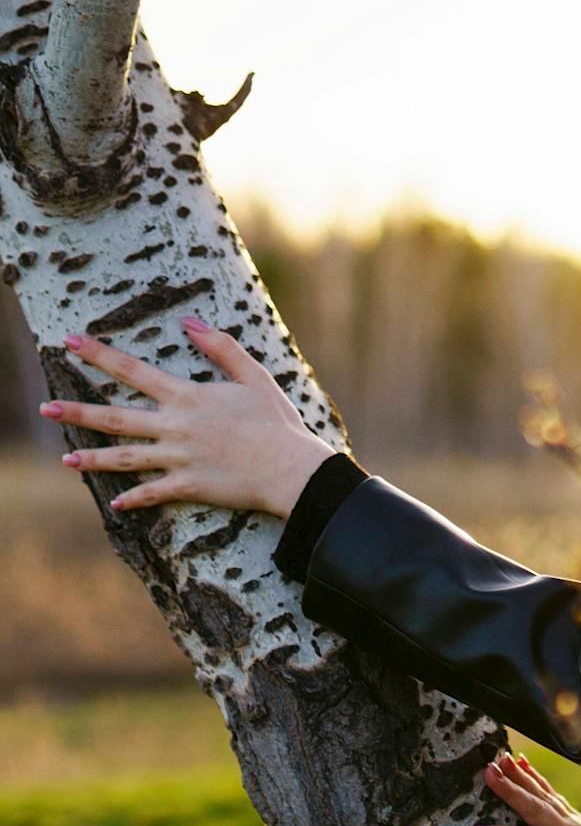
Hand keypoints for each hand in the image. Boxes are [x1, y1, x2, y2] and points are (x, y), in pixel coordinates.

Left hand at [42, 315, 338, 518]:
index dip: (99, 355)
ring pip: (125, 458)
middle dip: (77, 412)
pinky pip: (154, 493)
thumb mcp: (254, 376)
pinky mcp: (189, 486)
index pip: (132, 371)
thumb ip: (221, 346)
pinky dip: (134, 500)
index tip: (69, 342)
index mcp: (187, 397)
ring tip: (65, 460)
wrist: (291, 469)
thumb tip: (189, 321)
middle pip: (115, 418)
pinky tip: (115, 504)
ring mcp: (179, 459)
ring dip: (92, 459)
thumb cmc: (277, 422)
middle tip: (45, 409)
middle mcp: (175, 427)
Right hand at [474, 749, 580, 825]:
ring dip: (521, 778)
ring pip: (544, 797)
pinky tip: (522, 763)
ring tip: (499, 759)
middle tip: (488, 771)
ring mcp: (575, 823)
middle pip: (538, 810)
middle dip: (512, 791)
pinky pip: (552, 795)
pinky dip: (536, 779)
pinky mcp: (576, 819)